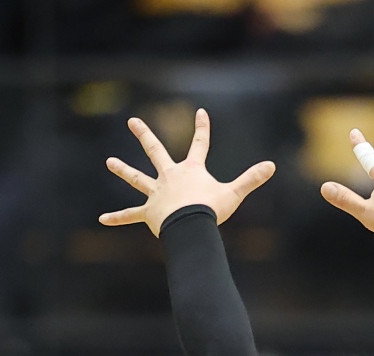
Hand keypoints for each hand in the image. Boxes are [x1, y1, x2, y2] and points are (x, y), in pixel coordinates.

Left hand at [100, 109, 273, 236]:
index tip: (200, 112)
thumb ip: (251, 179)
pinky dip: (117, 218)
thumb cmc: (211, 210)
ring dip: (123, 170)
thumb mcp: (234, 193)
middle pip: (155, 151)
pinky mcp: (149, 212)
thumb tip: (272, 166)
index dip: (202, 128)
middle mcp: (170, 176)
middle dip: (145, 135)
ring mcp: (157, 193)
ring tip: (109, 162)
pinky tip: (102, 219)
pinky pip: (131, 215)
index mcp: (191, 170)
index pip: (200, 144)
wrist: (190, 226)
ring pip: (137, 179)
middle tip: (132, 121)